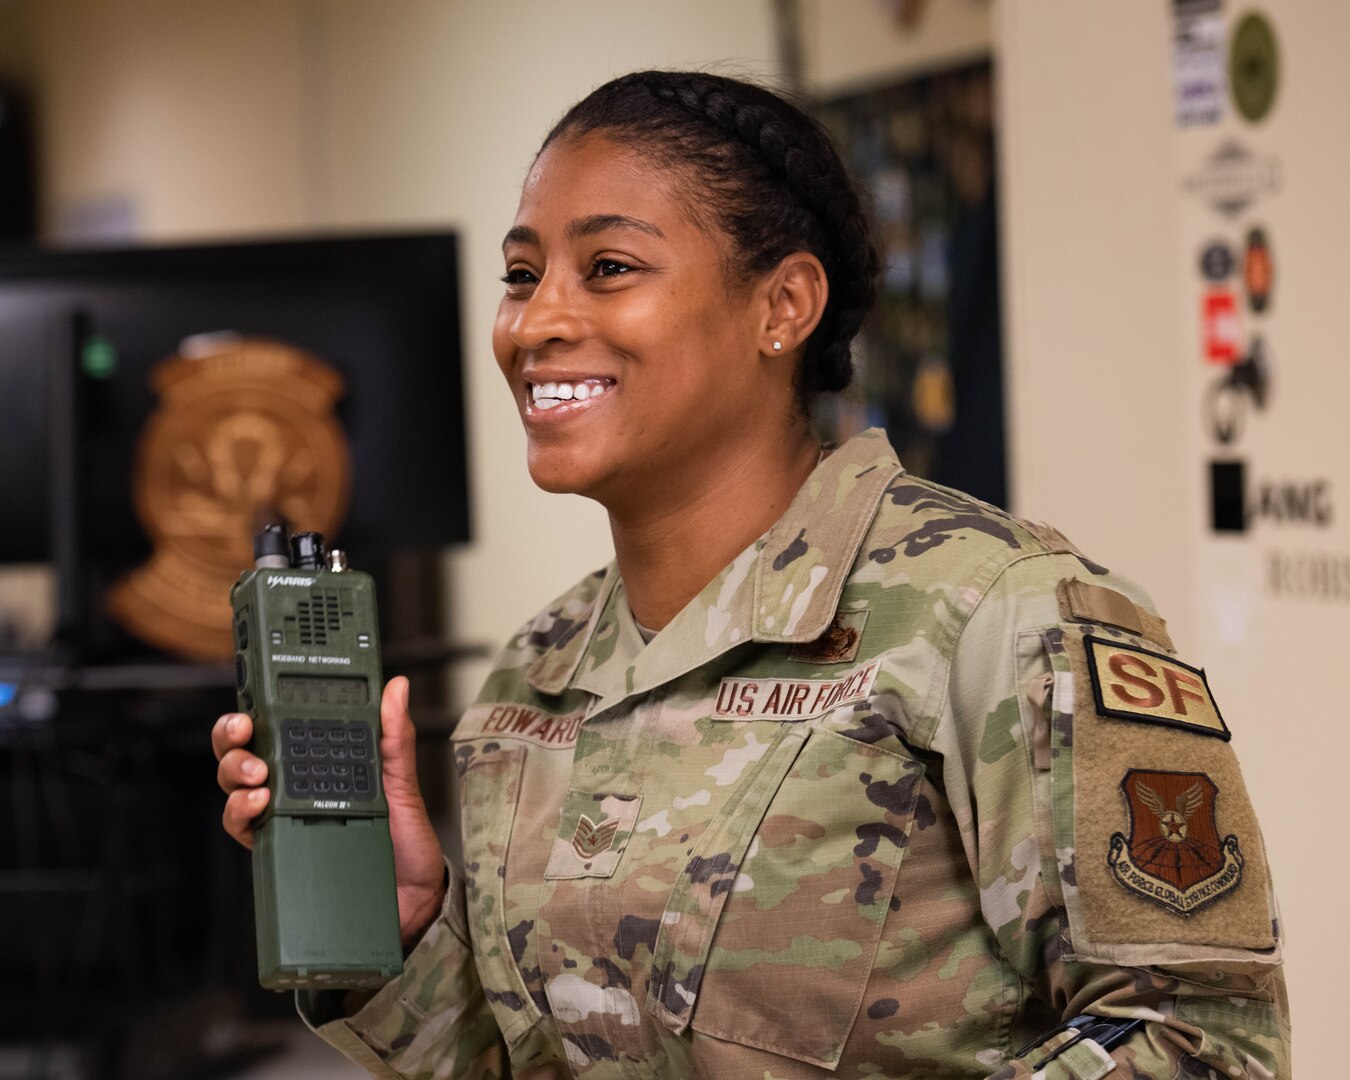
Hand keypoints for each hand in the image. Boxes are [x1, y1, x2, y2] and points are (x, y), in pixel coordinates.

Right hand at [211, 676, 448, 946]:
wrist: (412, 898)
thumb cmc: (405, 839)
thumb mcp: (402, 781)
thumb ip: (394, 736)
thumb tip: (396, 688)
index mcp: (319, 763)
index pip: (274, 730)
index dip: (254, 712)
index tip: (254, 702)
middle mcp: (294, 789)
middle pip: (242, 755)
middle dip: (232, 739)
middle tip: (247, 735)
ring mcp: (284, 820)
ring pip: (234, 791)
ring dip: (235, 776)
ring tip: (260, 778)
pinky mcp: (281, 851)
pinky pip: (244, 832)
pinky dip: (241, 816)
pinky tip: (260, 807)